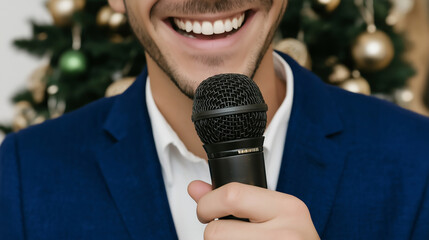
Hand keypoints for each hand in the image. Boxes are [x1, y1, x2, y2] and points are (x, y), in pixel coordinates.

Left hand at [188, 181, 319, 239]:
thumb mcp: (273, 215)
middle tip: (226, 235)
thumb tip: (195, 188)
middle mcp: (285, 233)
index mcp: (288, 208)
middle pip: (216, 231)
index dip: (208, 204)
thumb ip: (234, 200)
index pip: (232, 195)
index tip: (206, 211)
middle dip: (214, 235)